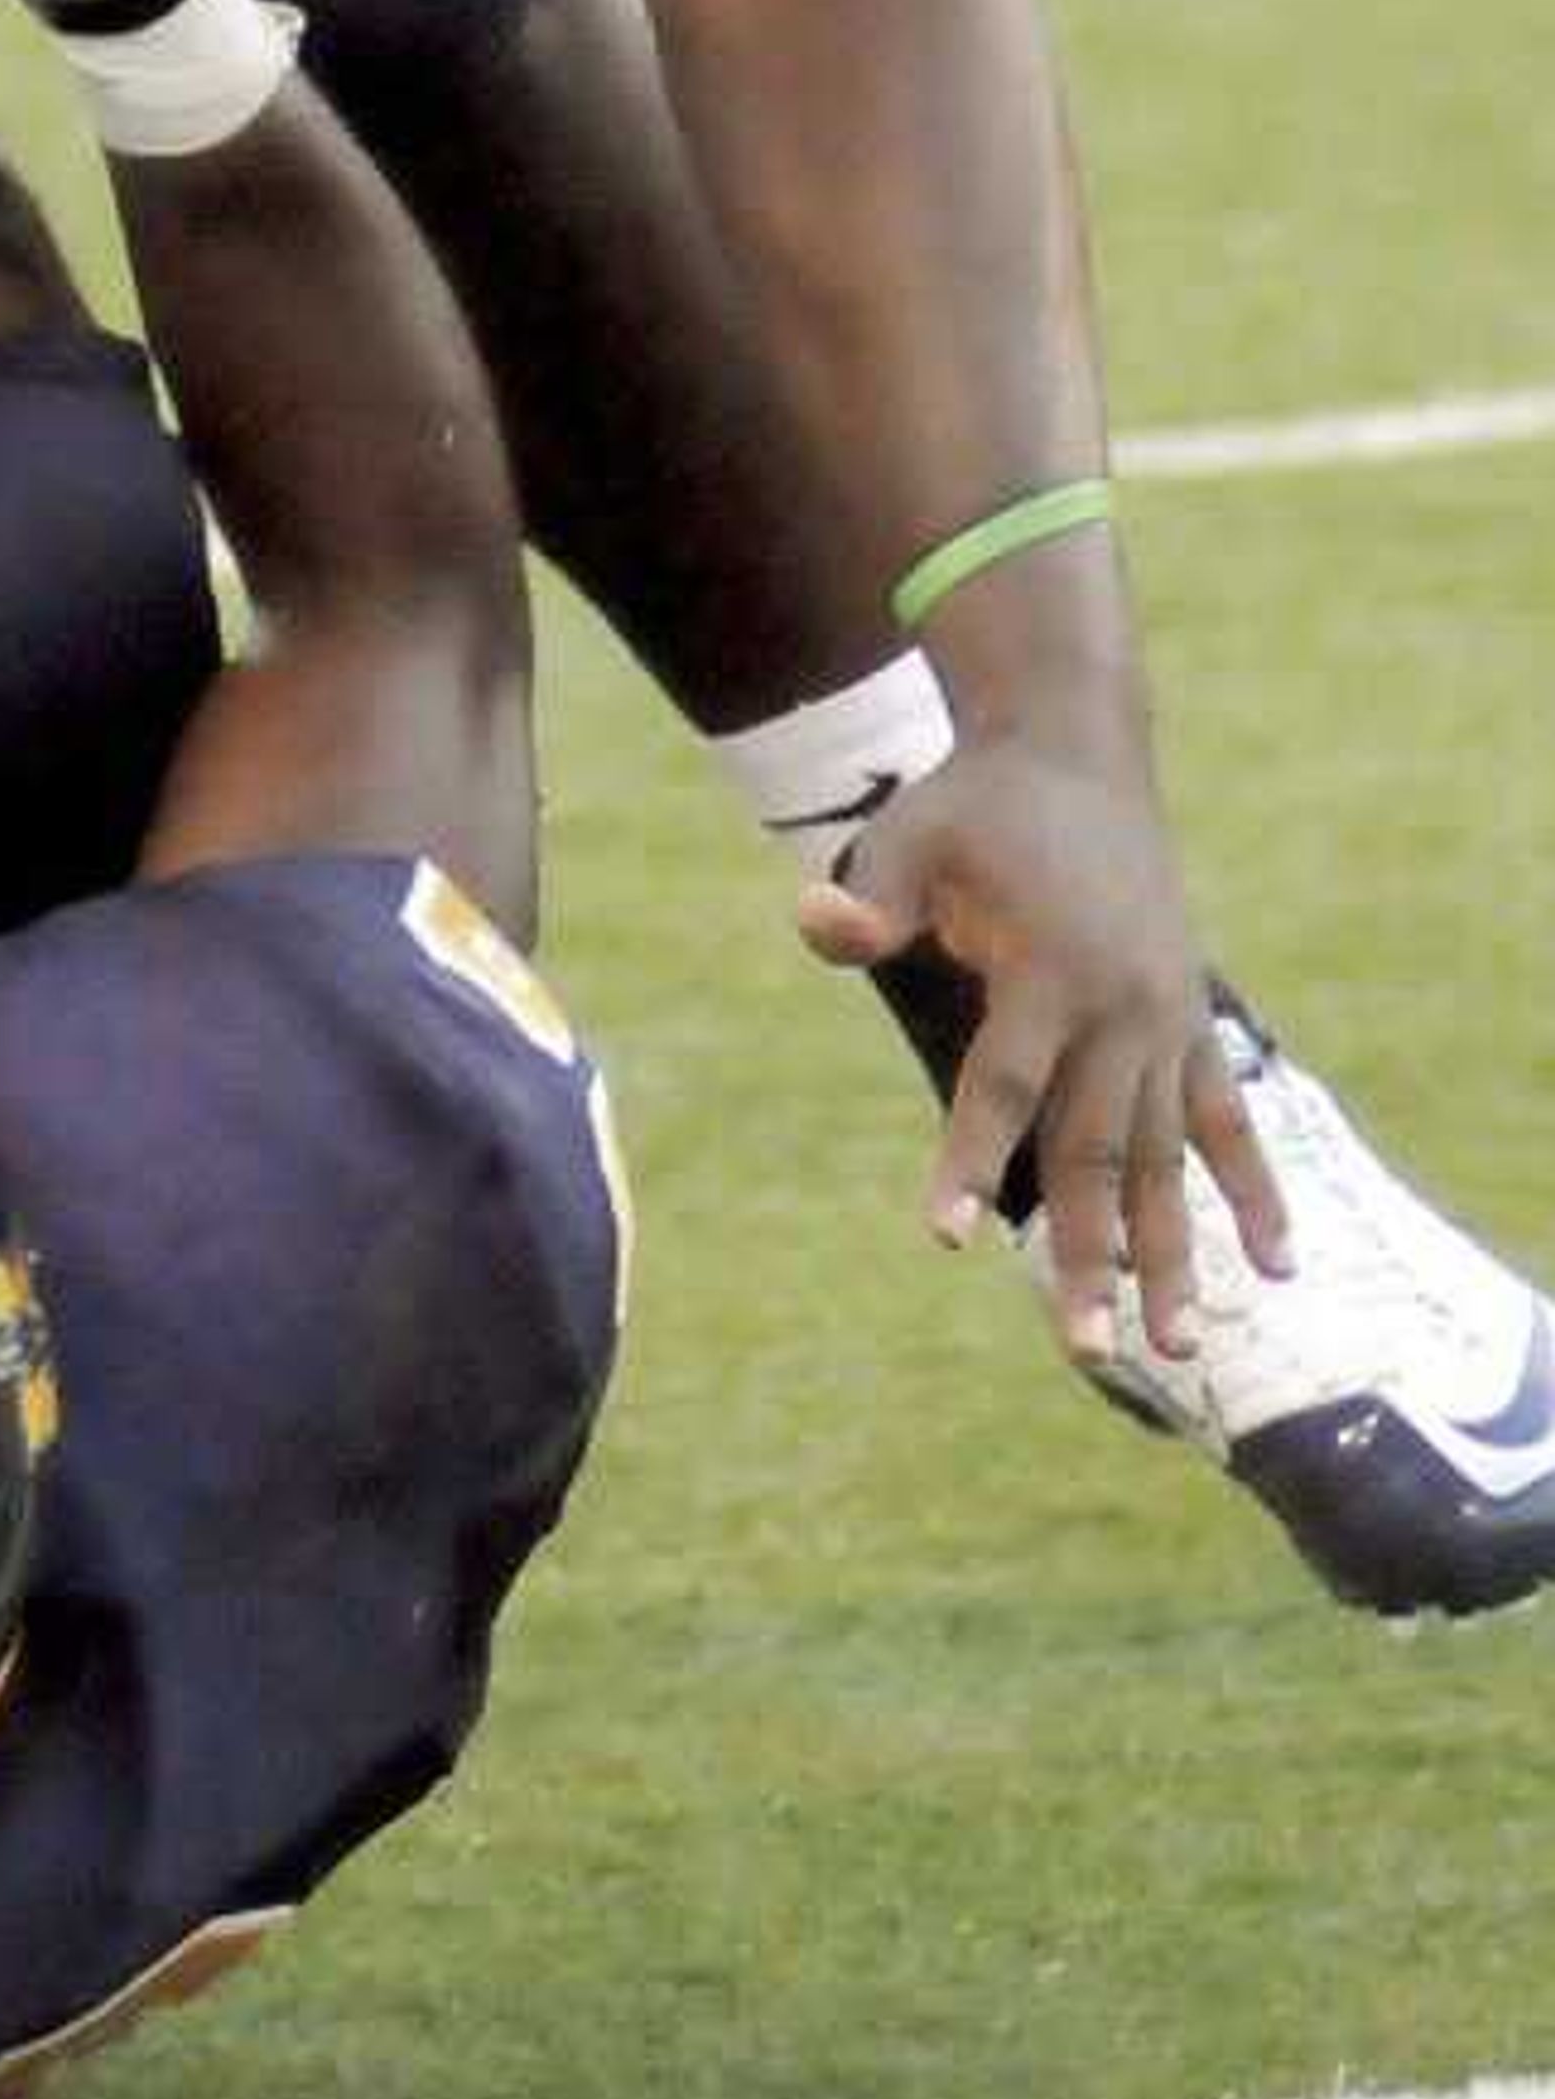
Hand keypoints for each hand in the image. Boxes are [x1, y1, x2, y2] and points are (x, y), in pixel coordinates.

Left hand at [798, 750, 1292, 1364]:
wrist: (1075, 751)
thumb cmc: (976, 805)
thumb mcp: (911, 836)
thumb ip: (872, 900)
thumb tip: (817, 925)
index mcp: (1051, 969)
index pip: (1005, 1085)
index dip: (971, 1159)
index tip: (946, 1239)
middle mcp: (1122, 1007)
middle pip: (1097, 1148)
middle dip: (1086, 1253)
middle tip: (1081, 1347)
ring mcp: (1168, 1019)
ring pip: (1168, 1156)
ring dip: (1175, 1253)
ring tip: (1175, 1347)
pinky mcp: (1192, 1019)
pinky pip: (1230, 1118)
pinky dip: (1255, 1188)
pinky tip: (1281, 1262)